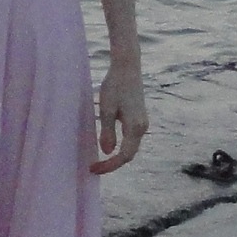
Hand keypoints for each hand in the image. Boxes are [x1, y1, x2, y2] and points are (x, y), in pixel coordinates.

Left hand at [91, 60, 148, 174]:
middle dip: (112, 164)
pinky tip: (107, 145)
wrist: (127, 68)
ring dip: (116, 156)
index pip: (124, 156)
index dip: (109, 165)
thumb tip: (107, 152)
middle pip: (129, 154)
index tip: (94, 169)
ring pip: (130, 147)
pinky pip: (130, 139)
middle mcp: (142, 127)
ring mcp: (142, 123)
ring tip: (99, 160)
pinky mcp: (139, 118)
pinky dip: (120, 146)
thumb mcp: (106, 109)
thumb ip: (107, 131)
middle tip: (94, 167)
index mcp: (135, 127)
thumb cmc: (114, 86)